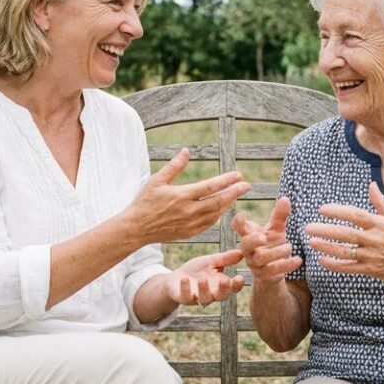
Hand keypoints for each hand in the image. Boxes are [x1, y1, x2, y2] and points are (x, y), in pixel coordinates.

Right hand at [125, 148, 250, 244]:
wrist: (136, 228)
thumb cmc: (145, 201)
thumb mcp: (157, 180)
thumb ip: (174, 166)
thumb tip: (186, 150)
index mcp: (182, 195)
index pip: (211, 186)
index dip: (227, 180)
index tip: (238, 175)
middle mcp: (189, 211)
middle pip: (218, 201)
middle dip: (234, 192)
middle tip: (247, 186)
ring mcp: (190, 224)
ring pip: (216, 213)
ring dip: (228, 204)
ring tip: (236, 195)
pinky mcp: (189, 233)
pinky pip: (208, 224)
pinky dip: (218, 215)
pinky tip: (222, 208)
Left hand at [165, 250, 246, 306]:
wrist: (176, 278)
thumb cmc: (197, 270)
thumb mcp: (212, 261)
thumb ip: (225, 259)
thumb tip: (241, 252)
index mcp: (221, 286)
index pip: (233, 288)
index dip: (237, 285)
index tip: (240, 277)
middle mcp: (212, 294)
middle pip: (222, 296)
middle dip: (224, 290)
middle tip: (225, 281)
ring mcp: (198, 297)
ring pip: (205, 299)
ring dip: (204, 290)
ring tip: (203, 279)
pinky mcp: (184, 298)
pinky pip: (186, 296)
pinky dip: (185, 288)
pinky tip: (184, 279)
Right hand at [233, 197, 300, 285]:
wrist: (273, 269)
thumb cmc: (272, 244)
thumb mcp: (276, 229)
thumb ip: (280, 215)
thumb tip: (286, 198)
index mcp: (249, 235)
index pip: (239, 226)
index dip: (238, 221)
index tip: (242, 215)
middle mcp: (249, 249)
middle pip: (246, 244)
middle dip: (254, 240)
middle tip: (264, 237)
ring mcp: (255, 263)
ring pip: (261, 258)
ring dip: (276, 253)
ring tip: (289, 247)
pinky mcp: (264, 275)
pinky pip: (273, 271)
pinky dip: (286, 265)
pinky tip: (298, 260)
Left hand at [305, 182, 383, 293]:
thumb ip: (381, 202)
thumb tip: (371, 184)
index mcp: (381, 224)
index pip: (356, 215)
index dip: (338, 211)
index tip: (322, 209)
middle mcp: (376, 240)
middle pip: (347, 234)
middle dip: (326, 230)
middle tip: (308, 227)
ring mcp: (372, 256)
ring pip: (345, 252)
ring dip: (327, 247)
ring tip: (311, 242)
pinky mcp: (371, 270)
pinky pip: (350, 268)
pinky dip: (335, 266)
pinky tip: (322, 261)